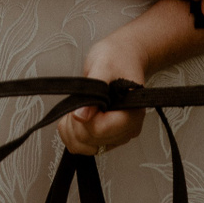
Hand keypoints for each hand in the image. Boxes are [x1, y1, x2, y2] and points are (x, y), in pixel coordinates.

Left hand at [59, 36, 146, 156]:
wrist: (124, 56)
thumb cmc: (117, 57)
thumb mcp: (103, 66)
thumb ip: (93, 89)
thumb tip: (80, 116)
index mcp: (132, 113)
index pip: (100, 130)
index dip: (84, 117)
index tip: (82, 100)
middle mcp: (128, 129)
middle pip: (90, 140)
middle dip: (76, 121)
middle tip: (80, 99)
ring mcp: (117, 136)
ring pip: (83, 146)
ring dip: (72, 128)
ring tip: (78, 106)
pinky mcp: (106, 138)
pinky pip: (81, 146)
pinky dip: (71, 132)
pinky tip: (75, 116)